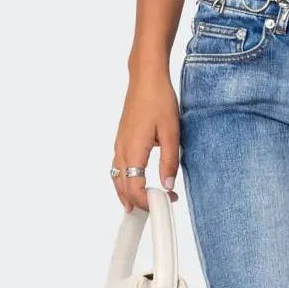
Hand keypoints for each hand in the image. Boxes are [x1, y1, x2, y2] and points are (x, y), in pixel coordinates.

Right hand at [112, 70, 181, 210]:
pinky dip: (123, 180)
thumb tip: (168, 186)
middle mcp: (122, 149)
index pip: (134, 187)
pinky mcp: (121, 139)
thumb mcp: (171, 132)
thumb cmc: (159, 100)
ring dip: (127, 194)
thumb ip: (169, 161)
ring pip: (117, 177)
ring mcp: (119, 143)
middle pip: (122, 186)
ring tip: (139, 206)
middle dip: (137, 202)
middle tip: (156, 209)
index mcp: (133, 149)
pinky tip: (133, 182)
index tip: (166, 203)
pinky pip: (118, 167)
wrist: (146, 78)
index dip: (148, 201)